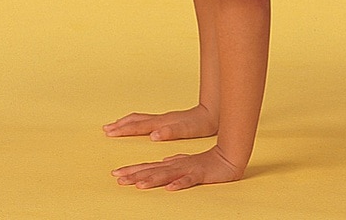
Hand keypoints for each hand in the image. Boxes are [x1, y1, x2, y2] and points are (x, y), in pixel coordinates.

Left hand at [111, 146, 243, 190]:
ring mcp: (187, 169)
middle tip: (118, 179)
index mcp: (171, 164)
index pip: (148, 167)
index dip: (132, 170)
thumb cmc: (207, 161)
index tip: (116, 174)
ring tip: (138, 185)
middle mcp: (176, 166)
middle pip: (152, 171)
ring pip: (166, 175)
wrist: (228, 158)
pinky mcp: (200, 174)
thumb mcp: (187, 162)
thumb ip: (174, 161)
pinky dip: (179, 184)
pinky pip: (188, 180)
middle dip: (134, 175)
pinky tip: (170, 188)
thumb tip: (162, 161)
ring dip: (152, 180)